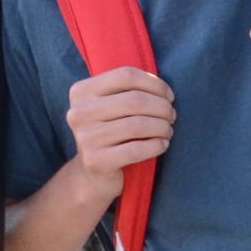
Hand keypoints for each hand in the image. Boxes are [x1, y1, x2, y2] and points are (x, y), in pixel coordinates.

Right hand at [64, 67, 174, 202]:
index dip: (155, 84)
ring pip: (138, 125)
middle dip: (162, 107)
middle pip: (134, 100)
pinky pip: (136, 149)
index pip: (126, 76)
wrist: (93, 174)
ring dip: (162, 127)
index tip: (169, 96)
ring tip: (168, 131)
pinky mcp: (96, 161)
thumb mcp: (112, 106)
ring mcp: (85, 138)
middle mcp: (78, 112)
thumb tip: (165, 91)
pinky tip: (162, 145)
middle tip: (172, 116)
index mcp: (82, 91)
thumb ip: (130, 91)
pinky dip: (156, 145)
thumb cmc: (111, 132)